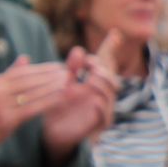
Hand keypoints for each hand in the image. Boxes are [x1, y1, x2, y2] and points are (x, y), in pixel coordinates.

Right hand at [0, 57, 69, 153]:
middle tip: (68, 72)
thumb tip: (25, 58)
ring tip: (68, 83)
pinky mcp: (8, 119)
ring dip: (53, 87)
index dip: (43, 68)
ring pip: (33, 93)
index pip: (23, 71)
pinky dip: (48, 101)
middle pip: (30, 80)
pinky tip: (61, 98)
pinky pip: (33, 108)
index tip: (59, 66)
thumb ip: (10, 75)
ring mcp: (2, 105)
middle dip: (51, 76)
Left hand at [40, 33, 126, 158]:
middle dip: (103, 65)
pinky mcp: (99, 123)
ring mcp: (103, 108)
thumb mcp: (62, 84)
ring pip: (110, 91)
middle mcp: (102, 92)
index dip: (110, 48)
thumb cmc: (58, 106)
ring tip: (91, 76)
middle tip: (90, 62)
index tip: (114, 33)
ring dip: (102, 81)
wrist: (53, 133)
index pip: (105, 61)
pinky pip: (105, 112)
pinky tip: (90, 97)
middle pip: (111, 73)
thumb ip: (71, 68)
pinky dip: (99, 103)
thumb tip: (78, 50)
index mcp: (94, 80)